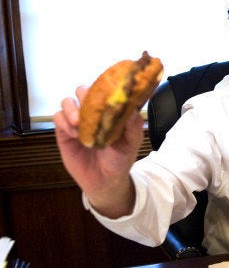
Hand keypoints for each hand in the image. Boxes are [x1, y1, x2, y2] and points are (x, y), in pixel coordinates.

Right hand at [52, 85, 142, 217]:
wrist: (105, 181)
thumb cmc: (120, 159)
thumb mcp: (132, 143)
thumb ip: (133, 126)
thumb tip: (132, 109)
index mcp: (110, 110)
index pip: (104, 90)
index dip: (104, 87)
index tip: (106, 91)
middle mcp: (92, 112)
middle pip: (83, 91)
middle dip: (84, 94)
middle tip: (88, 107)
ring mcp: (77, 121)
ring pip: (67, 102)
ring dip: (71, 109)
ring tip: (79, 123)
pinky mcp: (64, 132)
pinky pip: (57, 118)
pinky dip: (64, 122)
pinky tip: (74, 133)